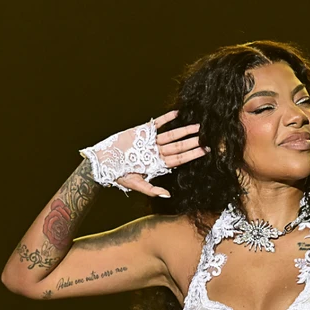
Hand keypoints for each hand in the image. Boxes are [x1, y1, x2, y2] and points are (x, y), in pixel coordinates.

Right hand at [83, 111, 205, 196]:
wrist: (102, 161)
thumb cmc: (119, 175)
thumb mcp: (136, 184)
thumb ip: (152, 189)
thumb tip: (167, 195)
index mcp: (158, 164)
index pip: (180, 159)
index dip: (192, 155)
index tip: (205, 151)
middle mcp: (157, 152)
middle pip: (179, 147)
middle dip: (192, 142)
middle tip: (207, 137)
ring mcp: (151, 141)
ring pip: (171, 135)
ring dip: (184, 130)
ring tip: (197, 126)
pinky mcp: (142, 131)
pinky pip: (157, 124)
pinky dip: (167, 118)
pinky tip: (178, 114)